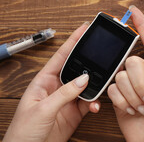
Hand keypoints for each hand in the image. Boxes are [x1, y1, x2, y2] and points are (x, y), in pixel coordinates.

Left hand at [4, 23, 100, 141]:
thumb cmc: (23, 132)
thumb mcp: (43, 109)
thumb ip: (65, 93)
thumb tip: (84, 78)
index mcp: (44, 81)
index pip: (61, 56)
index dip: (73, 41)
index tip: (84, 28)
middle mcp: (57, 87)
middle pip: (77, 69)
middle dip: (90, 62)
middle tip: (103, 54)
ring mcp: (67, 100)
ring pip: (86, 85)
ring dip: (95, 85)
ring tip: (103, 83)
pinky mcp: (74, 113)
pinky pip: (89, 102)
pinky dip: (95, 103)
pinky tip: (95, 105)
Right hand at [107, 5, 143, 141]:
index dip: (142, 25)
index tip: (133, 10)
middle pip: (131, 62)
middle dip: (140, 85)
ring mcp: (130, 84)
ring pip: (121, 77)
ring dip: (132, 97)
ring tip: (142, 108)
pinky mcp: (118, 96)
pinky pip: (113, 90)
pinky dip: (122, 103)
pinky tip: (131, 110)